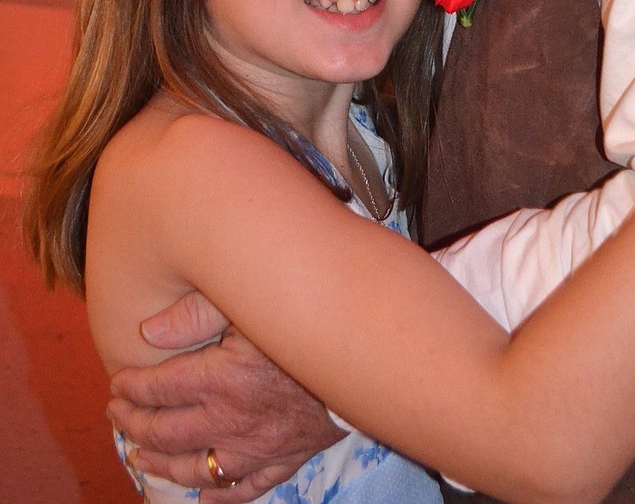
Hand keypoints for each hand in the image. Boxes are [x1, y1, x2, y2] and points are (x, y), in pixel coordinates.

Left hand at [108, 295, 343, 502]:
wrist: (364, 358)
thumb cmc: (303, 323)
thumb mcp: (250, 303)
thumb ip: (197, 312)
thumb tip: (148, 331)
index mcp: (220, 378)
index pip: (157, 389)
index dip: (130, 388)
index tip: (117, 384)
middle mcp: (231, 420)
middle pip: (166, 431)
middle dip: (134, 424)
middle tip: (118, 415)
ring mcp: (255, 448)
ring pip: (194, 469)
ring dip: (160, 463)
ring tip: (140, 454)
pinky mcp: (281, 460)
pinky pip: (241, 490)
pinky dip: (215, 496)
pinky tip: (199, 495)